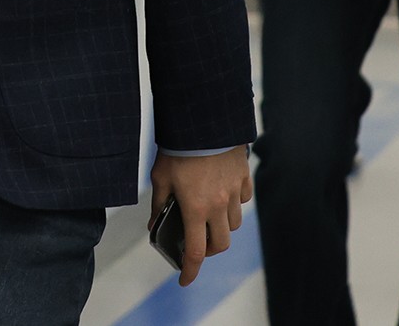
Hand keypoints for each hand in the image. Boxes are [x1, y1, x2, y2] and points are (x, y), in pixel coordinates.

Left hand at [148, 147, 251, 286]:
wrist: (203, 119)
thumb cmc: (178, 148)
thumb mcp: (160, 177)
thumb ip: (158, 204)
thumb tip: (154, 224)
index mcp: (196, 209)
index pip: (194, 252)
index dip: (189, 270)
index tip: (184, 279)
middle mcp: (219, 205)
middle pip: (220, 244)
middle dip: (208, 249)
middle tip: (196, 243)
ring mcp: (234, 192)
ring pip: (233, 224)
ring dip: (221, 226)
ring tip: (208, 216)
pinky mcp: (244, 177)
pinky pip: (243, 199)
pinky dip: (235, 203)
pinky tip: (223, 195)